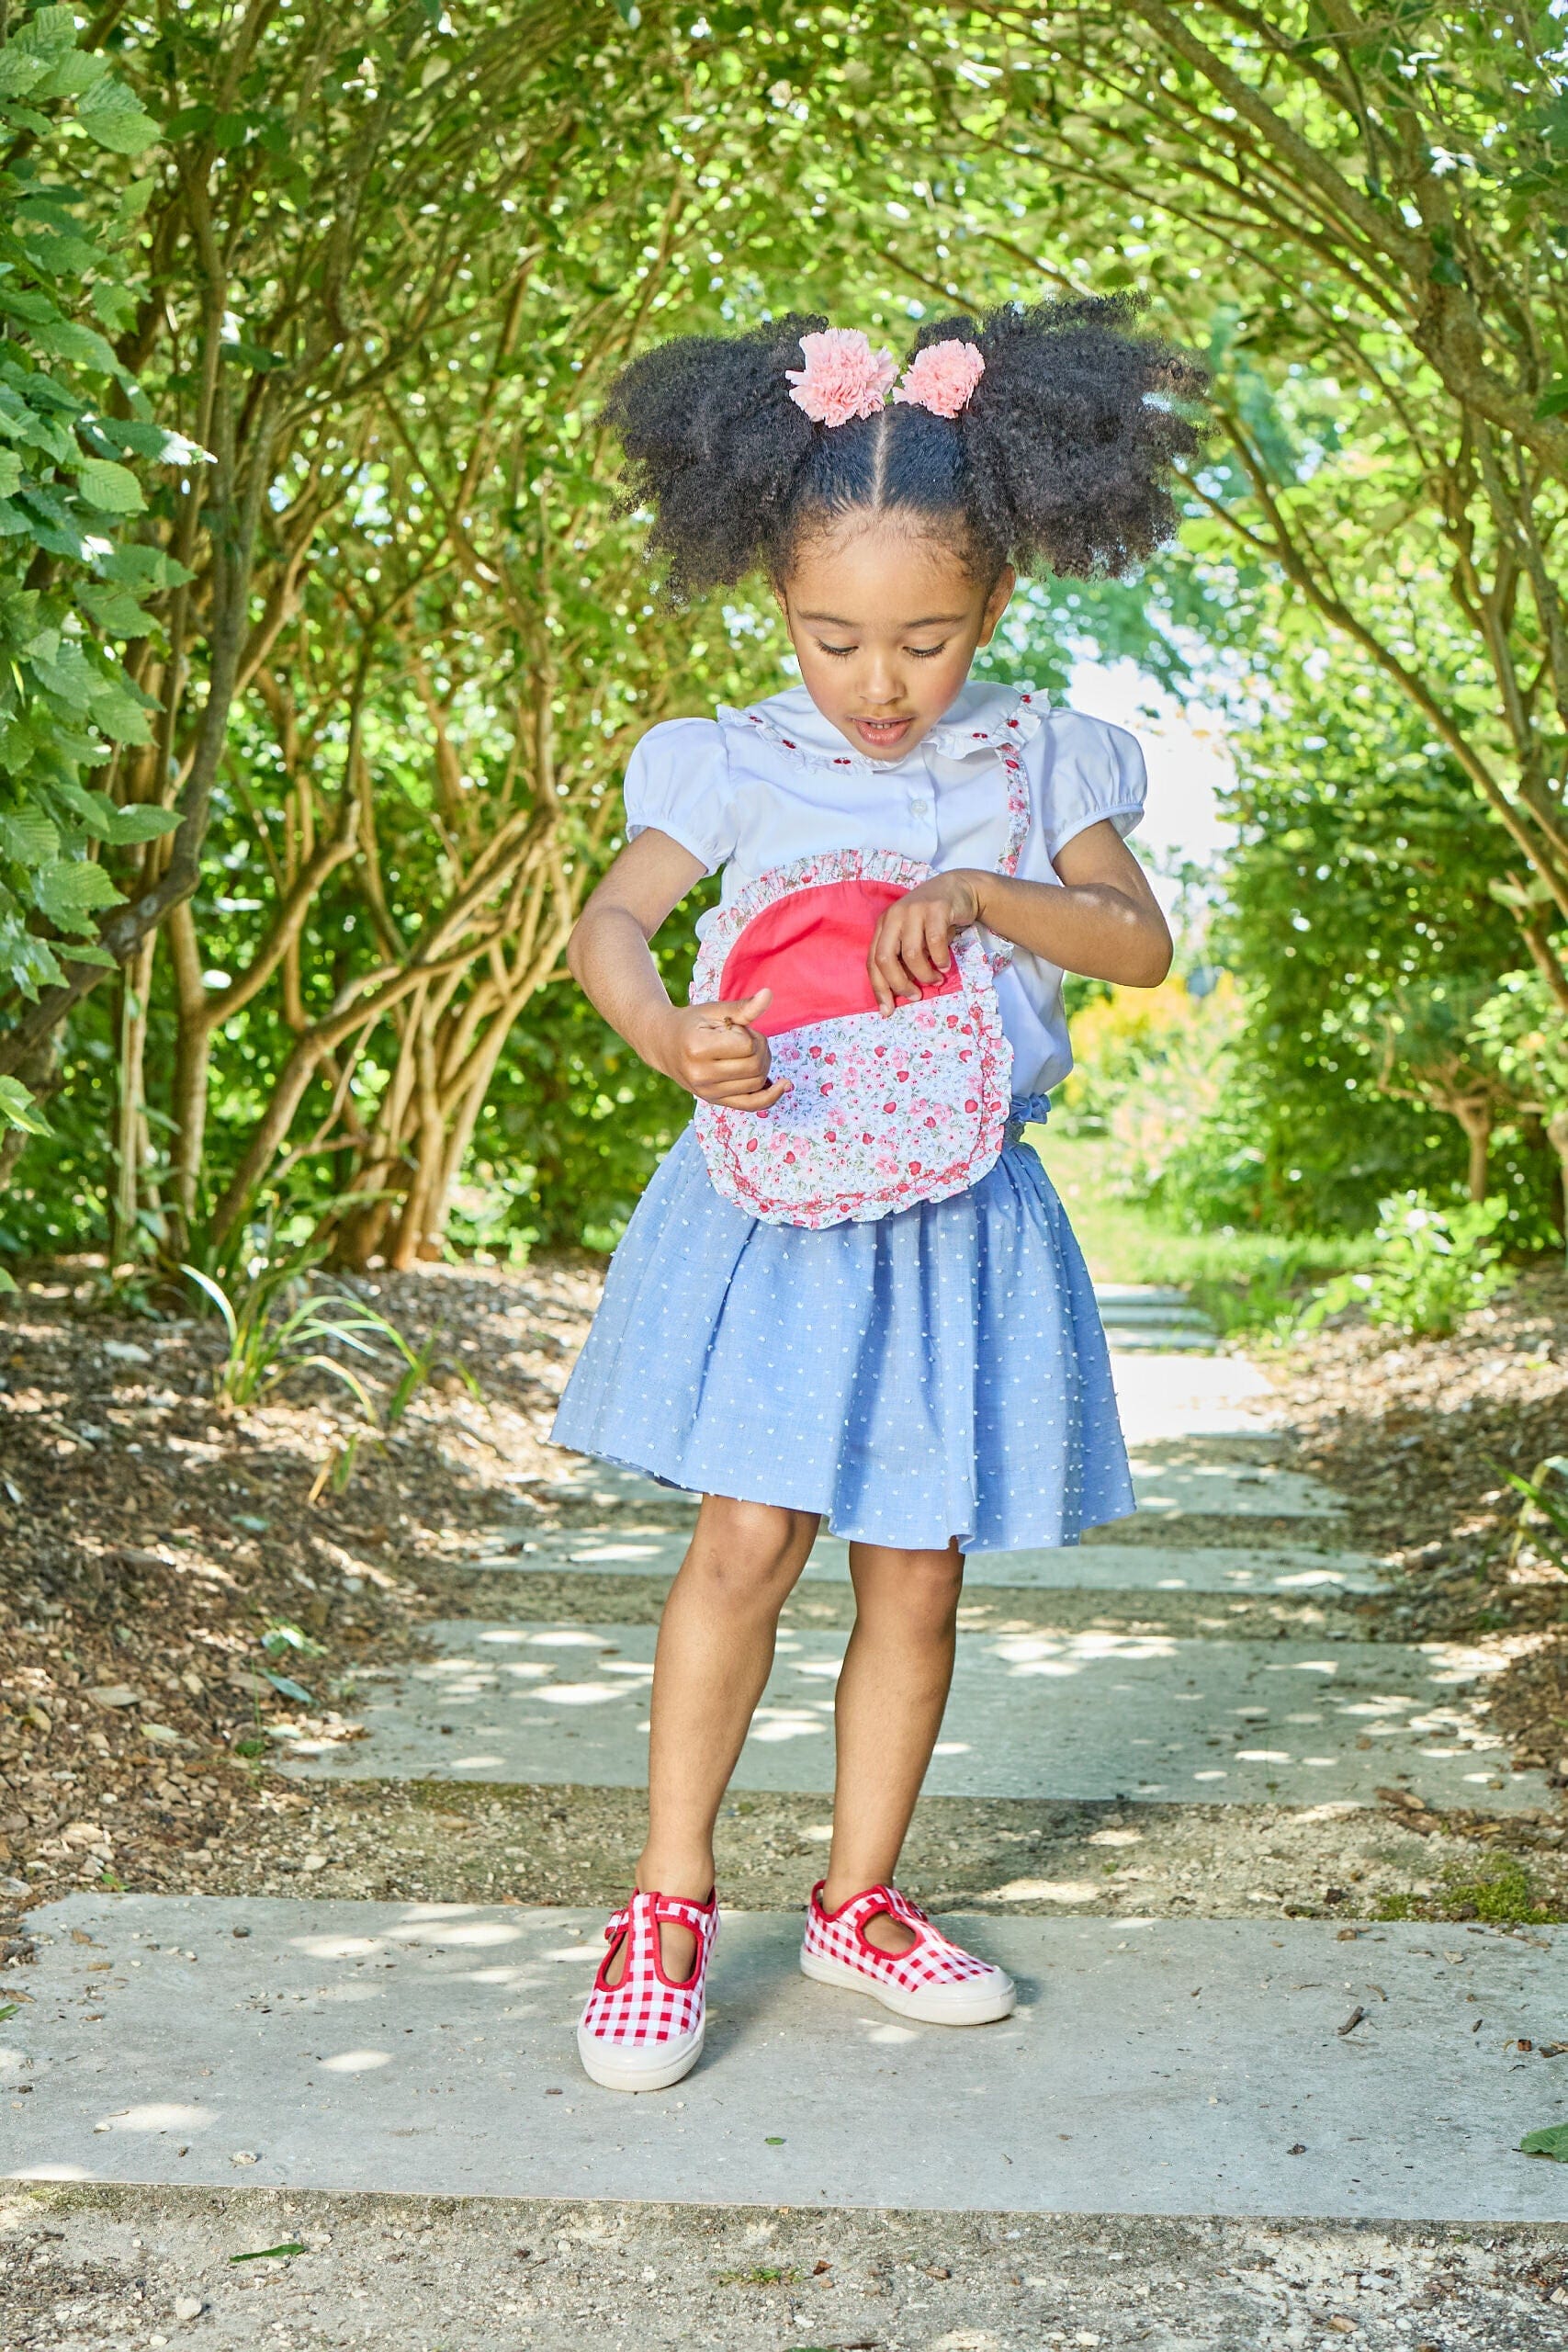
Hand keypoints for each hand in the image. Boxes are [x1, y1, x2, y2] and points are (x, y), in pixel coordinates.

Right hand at [658, 989, 790, 1111]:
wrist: (664, 1045)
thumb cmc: (692, 1023)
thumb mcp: (715, 1011)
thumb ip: (743, 1007)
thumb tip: (769, 995)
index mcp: (698, 1049)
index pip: (747, 1046)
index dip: (750, 1033)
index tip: (736, 1028)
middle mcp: (701, 1075)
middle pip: (755, 1066)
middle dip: (760, 1048)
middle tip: (745, 1037)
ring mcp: (707, 1092)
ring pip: (757, 1083)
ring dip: (762, 1064)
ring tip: (744, 1052)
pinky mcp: (714, 1101)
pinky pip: (751, 1105)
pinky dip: (771, 1096)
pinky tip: (784, 1085)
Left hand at [867, 870, 983, 1012]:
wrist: (958, 888)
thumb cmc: (933, 919)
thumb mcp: (913, 936)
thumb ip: (904, 959)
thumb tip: (901, 990)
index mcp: (884, 925)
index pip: (873, 960)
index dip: (879, 988)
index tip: (887, 1010)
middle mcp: (894, 916)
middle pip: (885, 958)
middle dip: (899, 984)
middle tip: (915, 995)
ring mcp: (914, 910)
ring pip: (911, 953)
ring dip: (924, 974)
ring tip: (936, 979)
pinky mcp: (936, 908)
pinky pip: (934, 942)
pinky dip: (940, 959)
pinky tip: (945, 965)